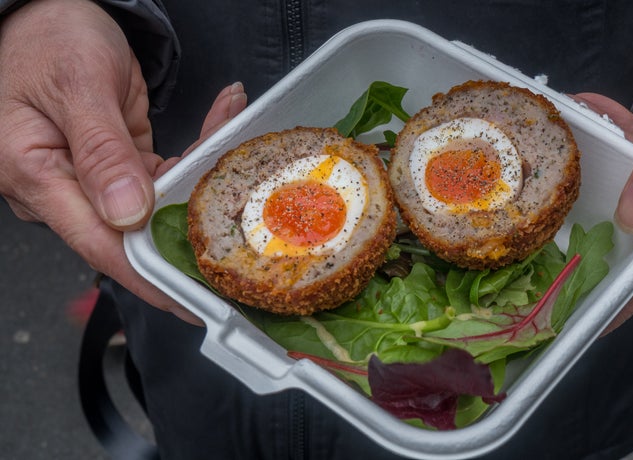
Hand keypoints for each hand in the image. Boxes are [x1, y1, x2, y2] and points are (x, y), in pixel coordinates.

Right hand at [0, 0, 245, 324]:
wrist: (47, 12)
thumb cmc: (49, 38)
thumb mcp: (78, 86)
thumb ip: (100, 151)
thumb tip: (127, 215)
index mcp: (38, 175)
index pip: (101, 245)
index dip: (151, 279)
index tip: (196, 302)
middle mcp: (63, 188)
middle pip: (134, 231)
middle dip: (190, 238)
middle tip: (242, 253)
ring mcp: (91, 180)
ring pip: (156, 203)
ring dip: (201, 184)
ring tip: (242, 161)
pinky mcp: (115, 167)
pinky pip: (161, 175)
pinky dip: (194, 155)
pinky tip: (222, 125)